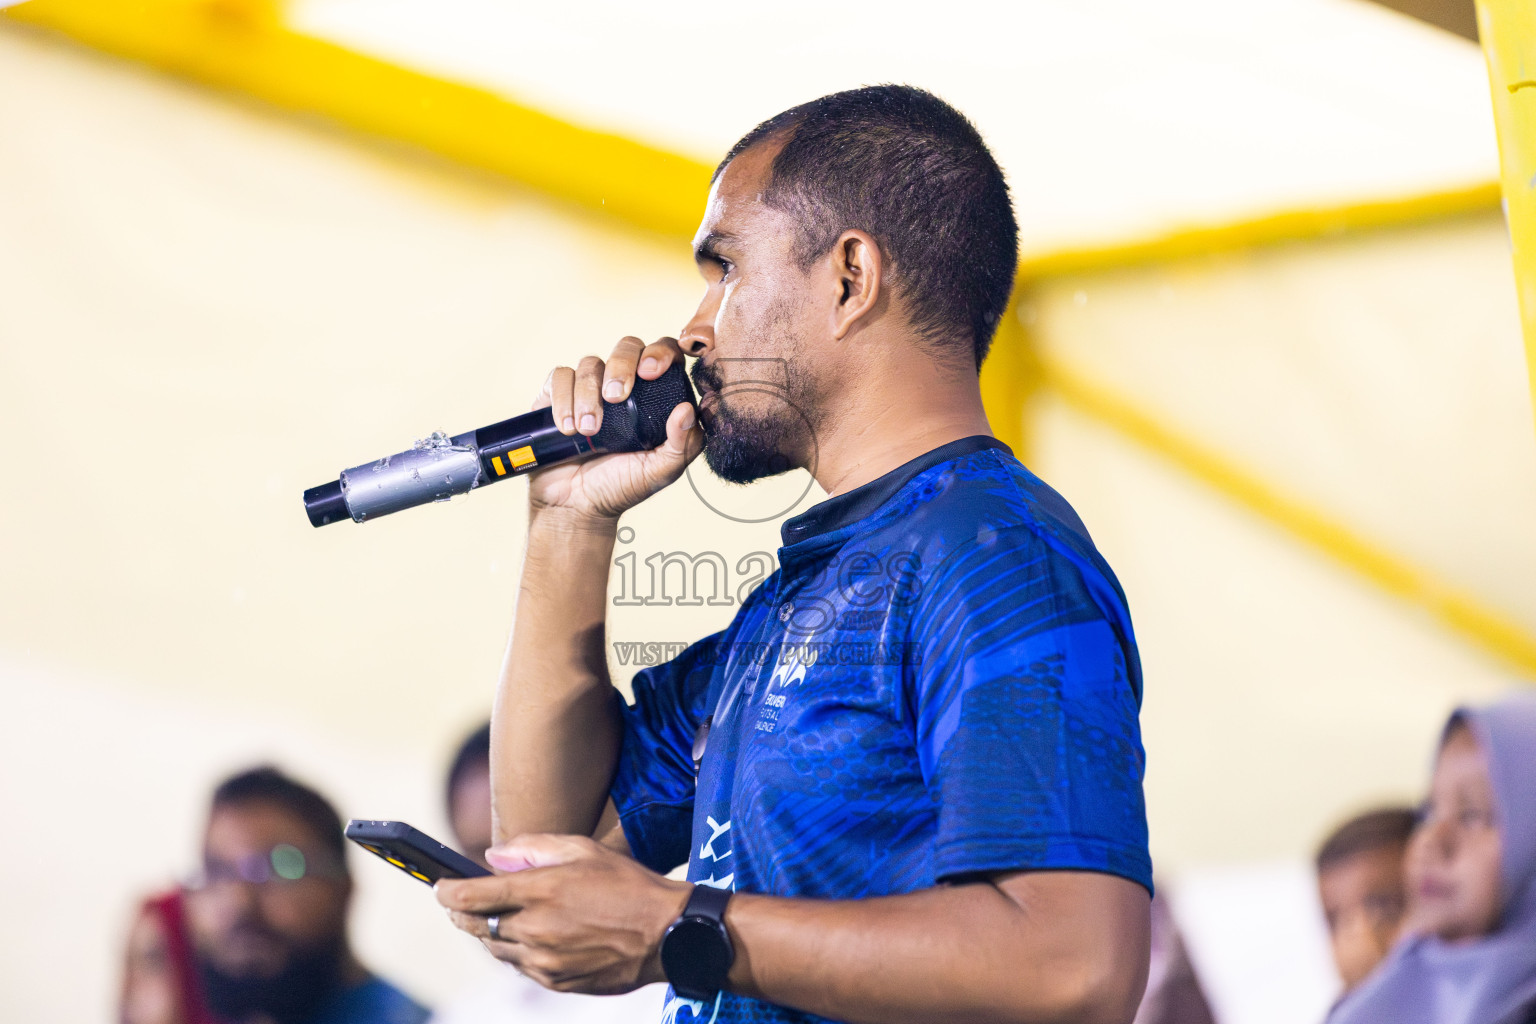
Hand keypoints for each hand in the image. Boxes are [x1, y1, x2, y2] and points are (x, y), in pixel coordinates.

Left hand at [437, 834, 691, 993]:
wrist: (667, 934)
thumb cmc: (628, 884)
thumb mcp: (584, 850)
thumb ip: (533, 848)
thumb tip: (492, 856)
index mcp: (541, 890)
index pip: (472, 896)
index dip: (447, 892)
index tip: (439, 887)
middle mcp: (536, 929)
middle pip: (477, 926)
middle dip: (462, 914)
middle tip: (458, 904)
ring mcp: (545, 961)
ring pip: (497, 949)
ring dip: (490, 933)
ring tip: (496, 918)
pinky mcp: (557, 982)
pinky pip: (521, 967)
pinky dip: (516, 952)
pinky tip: (528, 937)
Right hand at [528, 337, 702, 521]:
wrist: (575, 506)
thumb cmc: (621, 487)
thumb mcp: (660, 471)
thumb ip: (682, 444)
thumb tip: (690, 408)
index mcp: (654, 397)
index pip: (664, 354)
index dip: (660, 352)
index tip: (651, 372)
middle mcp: (623, 386)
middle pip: (627, 346)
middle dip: (621, 366)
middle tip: (616, 398)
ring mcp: (589, 388)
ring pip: (590, 364)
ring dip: (588, 396)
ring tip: (588, 431)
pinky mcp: (557, 395)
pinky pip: (560, 377)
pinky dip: (563, 399)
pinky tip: (568, 428)